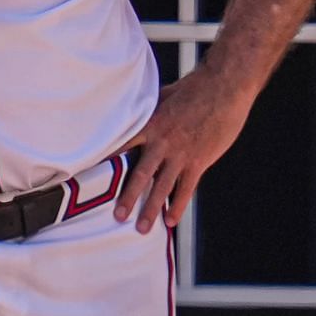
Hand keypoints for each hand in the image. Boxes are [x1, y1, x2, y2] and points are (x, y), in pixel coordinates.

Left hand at [112, 70, 250, 234]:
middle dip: (127, 197)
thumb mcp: (165, 94)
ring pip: (162, 187)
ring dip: (151, 209)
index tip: (91, 178)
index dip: (106, 162)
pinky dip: (179, 206)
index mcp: (150, 124)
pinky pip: (186, 188)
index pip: (122, 147)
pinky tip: (171, 220)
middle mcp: (162, 142)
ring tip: (142, 229)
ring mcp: (181, 153)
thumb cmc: (195, 87)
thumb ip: (150, 109)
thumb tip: (136, 108)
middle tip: (116, 216)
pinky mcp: (199, 161)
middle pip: (140, 174)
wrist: (225, 87)